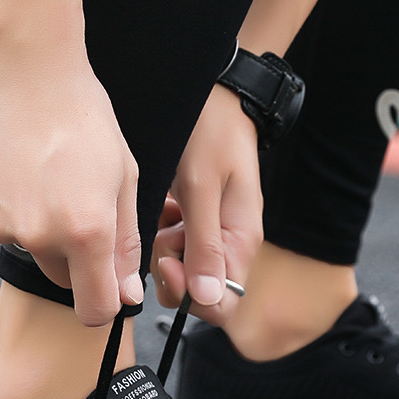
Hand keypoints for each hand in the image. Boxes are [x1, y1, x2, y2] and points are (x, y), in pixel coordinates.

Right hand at [0, 44, 142, 326]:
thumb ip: (126, 243)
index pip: (96, 309)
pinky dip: (8, 210)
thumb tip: (128, 294)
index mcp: (87, 232)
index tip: (108, 287)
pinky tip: (14, 171)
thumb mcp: (123, 177)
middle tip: (78, 203)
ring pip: (29, 249)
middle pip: (63, 279)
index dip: (105, 303)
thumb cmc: (84, 117)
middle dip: (76, 258)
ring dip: (40, 229)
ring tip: (44, 176)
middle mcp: (39, 236)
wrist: (22, 66)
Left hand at [151, 84, 262, 325]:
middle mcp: (232, 244)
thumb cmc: (211, 132)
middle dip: (172, 275)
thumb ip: (204, 245)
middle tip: (157, 237)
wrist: (216, 94)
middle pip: (200, 293)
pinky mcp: (202, 221)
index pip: (222, 304)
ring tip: (162, 213)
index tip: (163, 262)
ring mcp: (217, 233)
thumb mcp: (202, 187)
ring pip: (186, 270)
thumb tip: (207, 298)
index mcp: (241, 242)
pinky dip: (165, 233)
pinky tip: (164, 206)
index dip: (189, 297)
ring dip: (165, 251)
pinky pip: (180, 246)